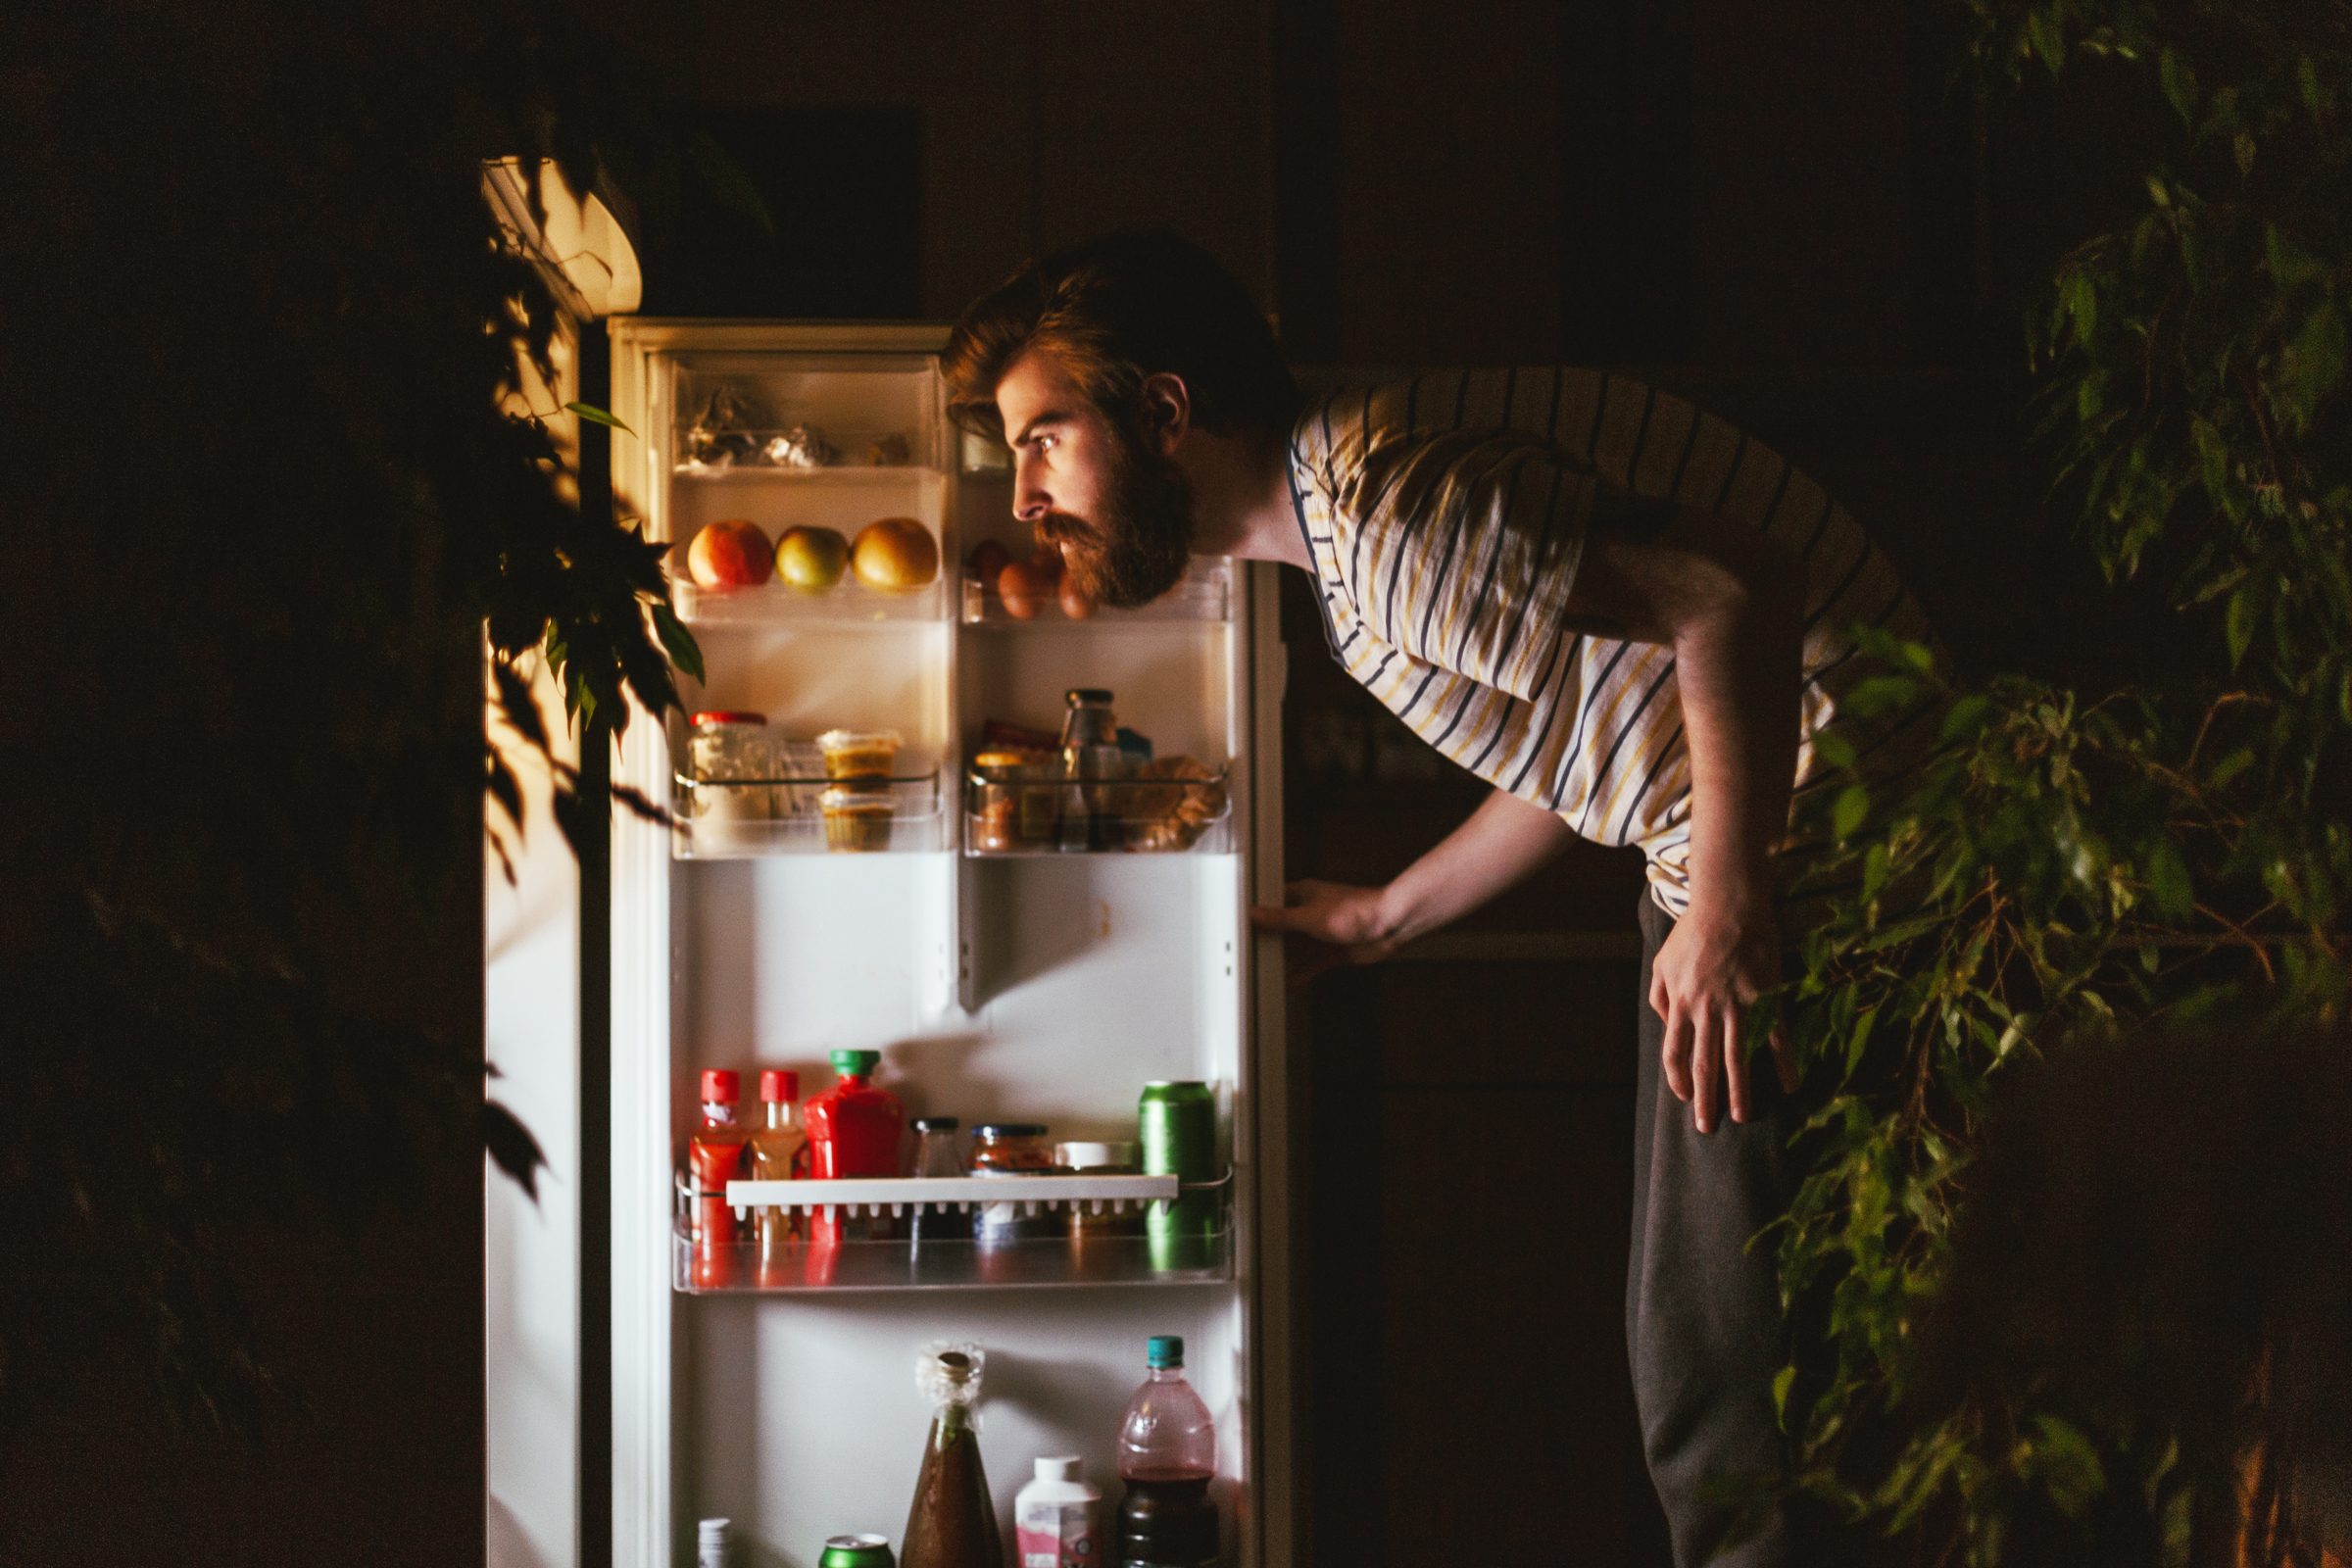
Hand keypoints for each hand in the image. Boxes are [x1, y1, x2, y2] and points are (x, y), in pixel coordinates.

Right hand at [1248, 879, 1403, 988]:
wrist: (1389, 926)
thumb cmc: (1356, 910)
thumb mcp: (1309, 916)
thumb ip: (1280, 919)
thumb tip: (1255, 914)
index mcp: (1303, 895)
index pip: (1272, 904)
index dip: (1258, 916)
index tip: (1241, 928)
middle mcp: (1311, 913)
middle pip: (1282, 930)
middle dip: (1268, 944)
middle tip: (1248, 957)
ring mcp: (1322, 934)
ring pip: (1296, 950)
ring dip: (1283, 962)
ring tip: (1263, 976)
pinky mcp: (1333, 952)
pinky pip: (1311, 966)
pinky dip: (1300, 975)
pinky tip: (1288, 985)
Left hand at [1648, 896, 1796, 1132]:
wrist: (1729, 904)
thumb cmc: (1693, 932)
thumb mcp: (1662, 961)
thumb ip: (1659, 995)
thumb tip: (1665, 1023)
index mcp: (1681, 1003)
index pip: (1675, 1052)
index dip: (1679, 1079)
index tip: (1685, 1098)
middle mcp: (1707, 1009)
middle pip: (1704, 1063)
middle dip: (1705, 1098)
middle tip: (1707, 1127)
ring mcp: (1738, 1005)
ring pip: (1737, 1058)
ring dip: (1739, 1091)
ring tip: (1740, 1116)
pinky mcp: (1767, 997)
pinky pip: (1775, 1037)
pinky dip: (1783, 1063)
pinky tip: (1788, 1085)